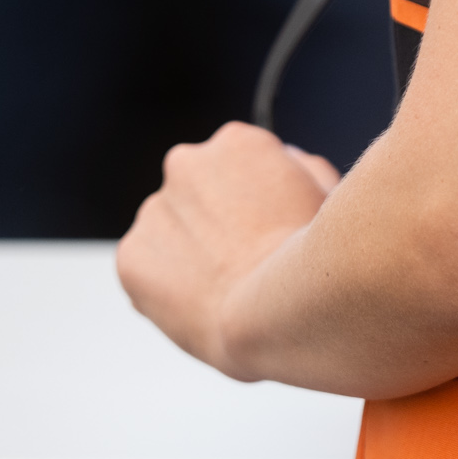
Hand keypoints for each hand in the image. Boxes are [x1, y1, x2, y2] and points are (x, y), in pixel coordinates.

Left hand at [116, 121, 338, 378]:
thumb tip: (288, 160)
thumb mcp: (325, 194)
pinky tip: (201, 302)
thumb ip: (300, 168)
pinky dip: (166, 286)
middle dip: (215, 218)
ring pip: (169, 230)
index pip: (238, 162)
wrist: (274, 315)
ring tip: (226, 287)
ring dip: (190, 250)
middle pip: (197, 190)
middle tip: (244, 258)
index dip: (255, 199)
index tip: (265, 227)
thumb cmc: (309, 260)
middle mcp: (187, 165)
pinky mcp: (131, 258)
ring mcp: (154, 212)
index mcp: (236, 143)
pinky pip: (147, 269)